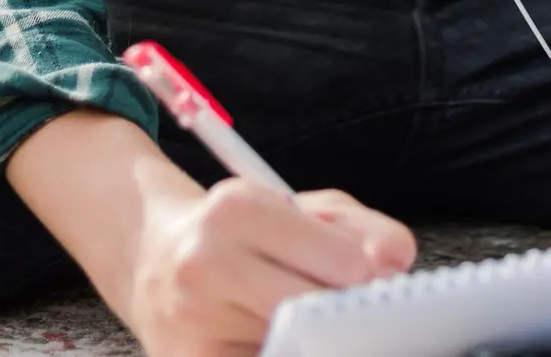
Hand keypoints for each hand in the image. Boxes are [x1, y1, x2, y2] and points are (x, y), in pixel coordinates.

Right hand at [127, 176, 415, 356]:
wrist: (152, 257)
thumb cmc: (239, 230)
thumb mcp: (298, 207)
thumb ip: (360, 228)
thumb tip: (397, 262)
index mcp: (238, 208)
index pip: (344, 261)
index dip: (370, 279)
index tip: (374, 284)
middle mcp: (206, 263)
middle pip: (319, 310)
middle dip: (346, 315)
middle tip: (356, 315)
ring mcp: (192, 322)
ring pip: (294, 346)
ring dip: (316, 340)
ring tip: (313, 325)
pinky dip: (286, 352)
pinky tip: (287, 341)